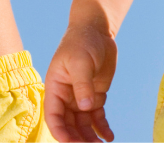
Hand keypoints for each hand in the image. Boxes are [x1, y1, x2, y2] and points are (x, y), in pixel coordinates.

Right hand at [44, 23, 116, 141]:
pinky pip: (97, 117)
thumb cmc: (82, 42)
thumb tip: (85, 108)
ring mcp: (80, 98)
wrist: (96, 30)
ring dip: (91, 136)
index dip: (60, 131)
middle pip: (69, 124)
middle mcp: (66, 97)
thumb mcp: (80, 61)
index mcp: (55, 88)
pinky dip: (102, 127)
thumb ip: (82, 84)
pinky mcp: (95, 96)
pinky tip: (109, 137)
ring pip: (83, 124)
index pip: (54, 115)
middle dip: (78, 138)